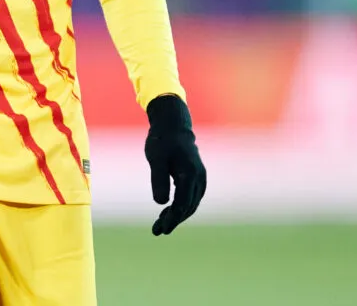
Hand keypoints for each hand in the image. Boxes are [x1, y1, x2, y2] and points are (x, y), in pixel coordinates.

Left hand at [144, 94, 205, 234]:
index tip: (161, 230)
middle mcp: (199, 177)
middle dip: (174, 221)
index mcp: (190, 173)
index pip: (183, 204)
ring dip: (178, 216)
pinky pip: (192, 198)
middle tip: (157, 231)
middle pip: (189, 207)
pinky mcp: (197, 177)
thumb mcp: (156, 158)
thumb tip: (161, 203)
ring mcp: (200, 177)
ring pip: (192, 204)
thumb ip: (158, 179)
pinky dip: (182, 208)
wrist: (173, 125)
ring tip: (160, 225)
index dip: (172, 219)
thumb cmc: (162, 140)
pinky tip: (169, 212)